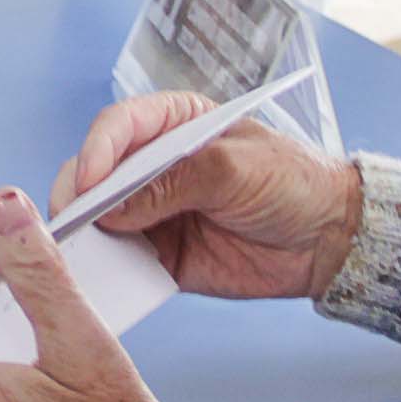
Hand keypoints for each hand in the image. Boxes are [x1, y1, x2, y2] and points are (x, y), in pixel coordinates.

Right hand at [53, 92, 366, 302]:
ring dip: (85, 236)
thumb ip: (175, 183)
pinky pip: (122, 262)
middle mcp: (154, 166)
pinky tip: (101, 277)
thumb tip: (114, 207)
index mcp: (172, 124)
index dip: (97, 151)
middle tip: (75, 222)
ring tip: (78, 254)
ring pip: (98, 220)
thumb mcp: (236, 169)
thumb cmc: (292, 182)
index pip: (119, 127)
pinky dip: (107, 270)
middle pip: (96, 174)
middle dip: (80, 197)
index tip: (88, 182)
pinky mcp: (160, 255)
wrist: (326, 238)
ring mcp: (153, 212)